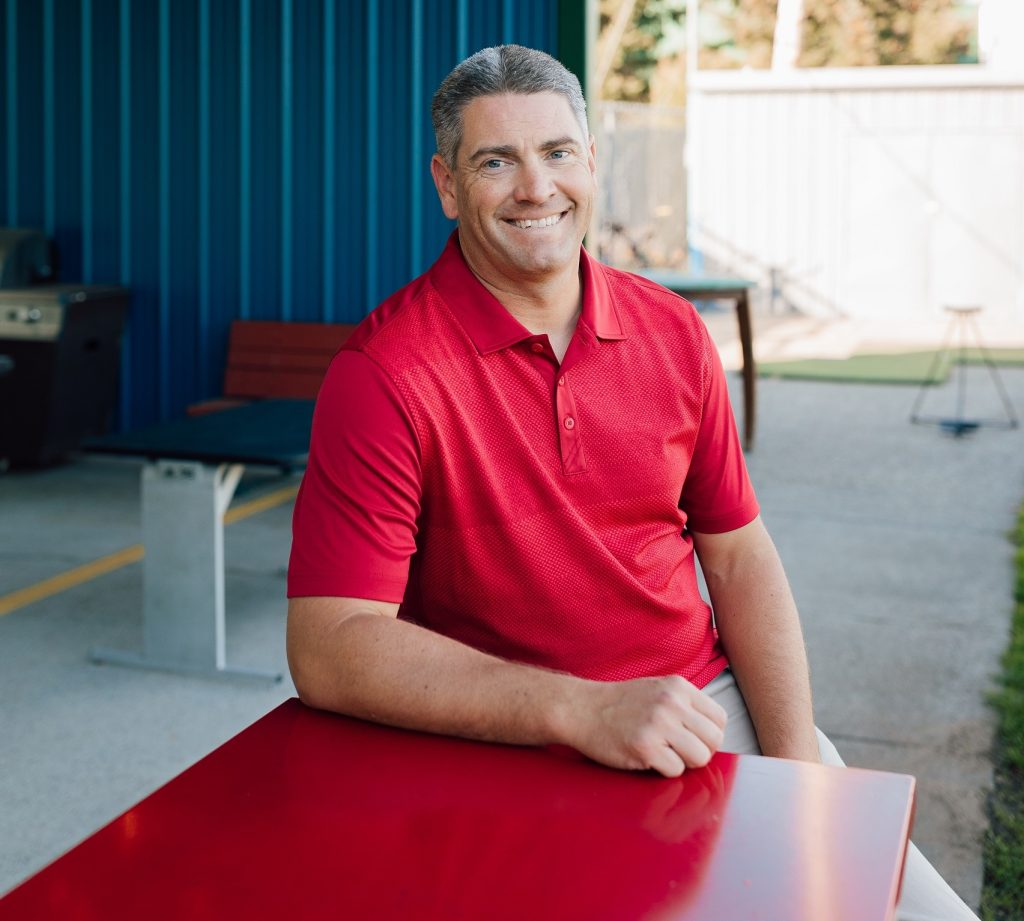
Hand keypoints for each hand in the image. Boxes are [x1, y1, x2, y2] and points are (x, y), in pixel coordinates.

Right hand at [565, 676, 726, 777]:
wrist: (581, 709)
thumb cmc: (619, 704)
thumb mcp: (657, 690)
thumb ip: (685, 705)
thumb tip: (713, 734)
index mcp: (678, 687)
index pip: (719, 719)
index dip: (710, 735)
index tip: (694, 739)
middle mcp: (672, 703)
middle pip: (714, 740)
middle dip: (700, 751)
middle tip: (679, 751)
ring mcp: (658, 724)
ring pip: (699, 757)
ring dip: (684, 762)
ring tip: (664, 754)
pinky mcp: (645, 747)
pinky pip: (675, 770)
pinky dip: (663, 770)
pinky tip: (647, 758)